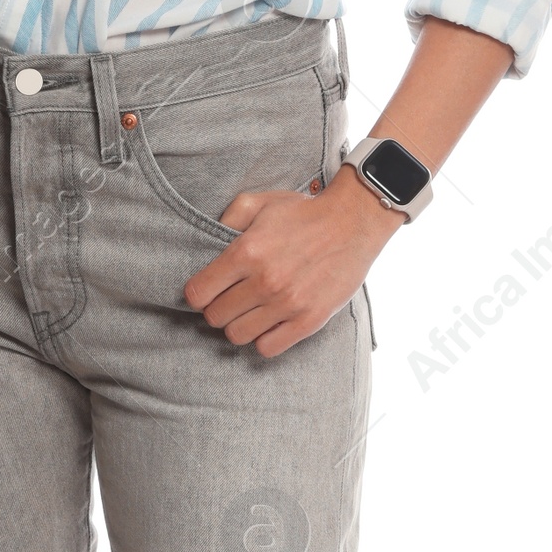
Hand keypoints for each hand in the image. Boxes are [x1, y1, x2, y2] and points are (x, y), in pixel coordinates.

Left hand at [183, 162, 400, 356]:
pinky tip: (270, 323)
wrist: (353, 222)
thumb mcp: (259, 202)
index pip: (198, 293)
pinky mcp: (309, 320)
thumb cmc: (303, 212)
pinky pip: (268, 348)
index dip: (199, 293)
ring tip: (250, 312)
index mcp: (247, 252)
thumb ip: (227, 219)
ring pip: (238, 336)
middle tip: (231, 299)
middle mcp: (264, 281)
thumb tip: (208, 246)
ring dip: (239, 325)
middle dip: (218, 308)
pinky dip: (264, 339)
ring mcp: (288, 303)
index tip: (209, 289)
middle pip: (216, 317)